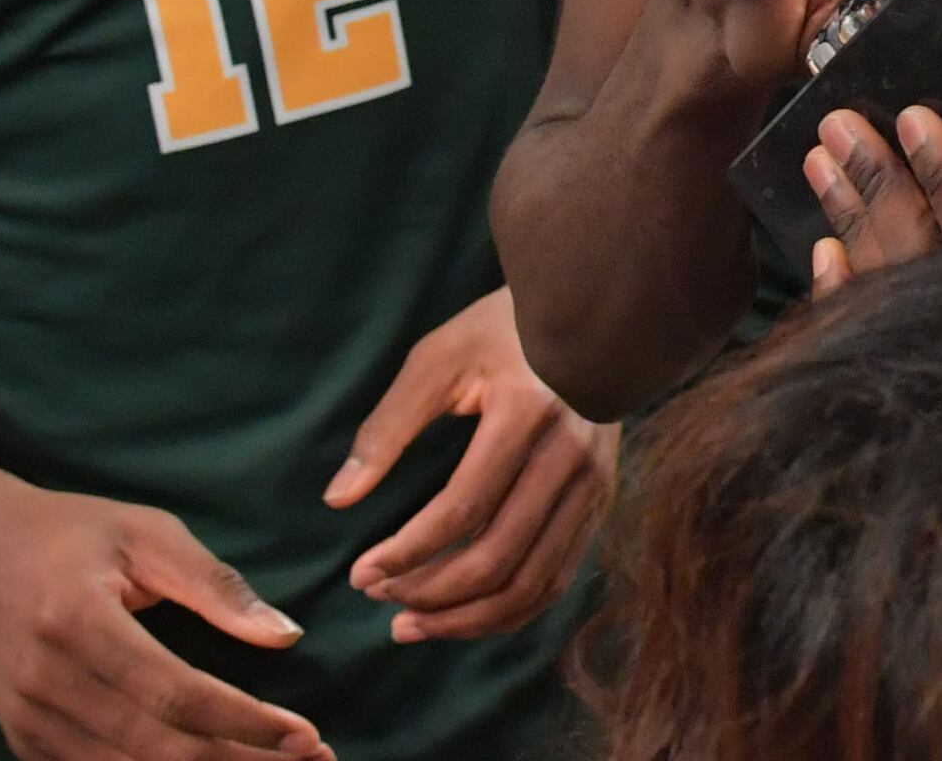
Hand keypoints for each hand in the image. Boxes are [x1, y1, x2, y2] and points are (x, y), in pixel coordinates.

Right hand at [0, 477, 327, 760]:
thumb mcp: (144, 532)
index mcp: (78, 621)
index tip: (305, 737)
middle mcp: (46, 681)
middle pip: (159, 748)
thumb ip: (215, 585)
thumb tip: (286, 635)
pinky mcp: (24, 740)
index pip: (176, 694)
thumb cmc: (66, 531)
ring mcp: (28, 720)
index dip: (246, 723)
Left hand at [328, 289, 615, 643]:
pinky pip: (558, 579)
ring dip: (467, 618)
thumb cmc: (500, 330)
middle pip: (498, 558)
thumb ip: (387, 429)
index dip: (406, 552)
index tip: (360, 574)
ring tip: (411, 625)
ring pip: (532, 583)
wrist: (591, 316)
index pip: (462, 508)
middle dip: (430, 593)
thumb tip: (339, 498)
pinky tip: (463, 616)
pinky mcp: (602, 502)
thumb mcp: (436, 359)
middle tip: (378, 599)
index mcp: (527, 413)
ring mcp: (595, 484)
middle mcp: (571, 457)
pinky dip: (509, 611)